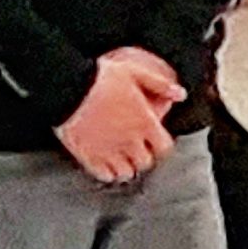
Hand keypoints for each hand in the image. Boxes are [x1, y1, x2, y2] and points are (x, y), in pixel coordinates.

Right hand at [57, 50, 180, 183]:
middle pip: (145, 162)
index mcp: (145, 123)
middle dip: (142, 156)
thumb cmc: (99, 78)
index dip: (160, 146)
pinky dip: (107, 173)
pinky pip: (104, 176)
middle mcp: (130, 141)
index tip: (154, 141)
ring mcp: (109, 151)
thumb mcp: (135, 73)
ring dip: (125, 167)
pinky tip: (104, 165)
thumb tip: (180, 94)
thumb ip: (160, 85)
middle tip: (135, 149)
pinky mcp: (88, 156)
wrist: (66, 87)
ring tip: (120, 159)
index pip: (164, 148)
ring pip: (126, 172)